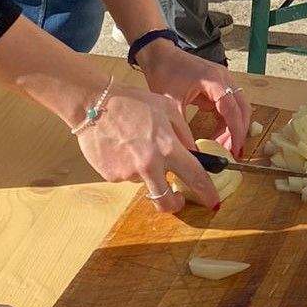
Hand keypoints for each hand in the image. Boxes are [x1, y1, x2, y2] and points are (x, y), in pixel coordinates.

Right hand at [74, 82, 221, 211]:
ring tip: (135, 145)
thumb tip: (194, 152)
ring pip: (145, 182)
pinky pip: (126, 176)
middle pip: (166, 201)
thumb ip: (183, 132)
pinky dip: (128, 166)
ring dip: (147, 171)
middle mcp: (149, 165)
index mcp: (167, 147)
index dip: (206, 192)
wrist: (94, 103)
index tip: (212, 201)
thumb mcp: (166, 108)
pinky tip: (121, 147)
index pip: (194, 176)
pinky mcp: (111, 176)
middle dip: (175, 204)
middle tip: (178, 198)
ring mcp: (128, 173)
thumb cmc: (132, 102)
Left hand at [137, 38, 250, 157]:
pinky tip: (218, 135)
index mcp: (214, 80)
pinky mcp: (220, 84)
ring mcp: (224, 80)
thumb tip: (191, 153)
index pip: (232, 109)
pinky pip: (230, 105)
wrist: (160, 55)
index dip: (236, 132)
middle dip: (239, 131)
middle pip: (242, 108)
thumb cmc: (165, 74)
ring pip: (239, 107)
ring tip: (224, 147)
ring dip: (234, 127)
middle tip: (231, 153)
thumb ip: (183, 129)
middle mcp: (224, 78)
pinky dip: (227, 121)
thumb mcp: (171, 104)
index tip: (235, 150)